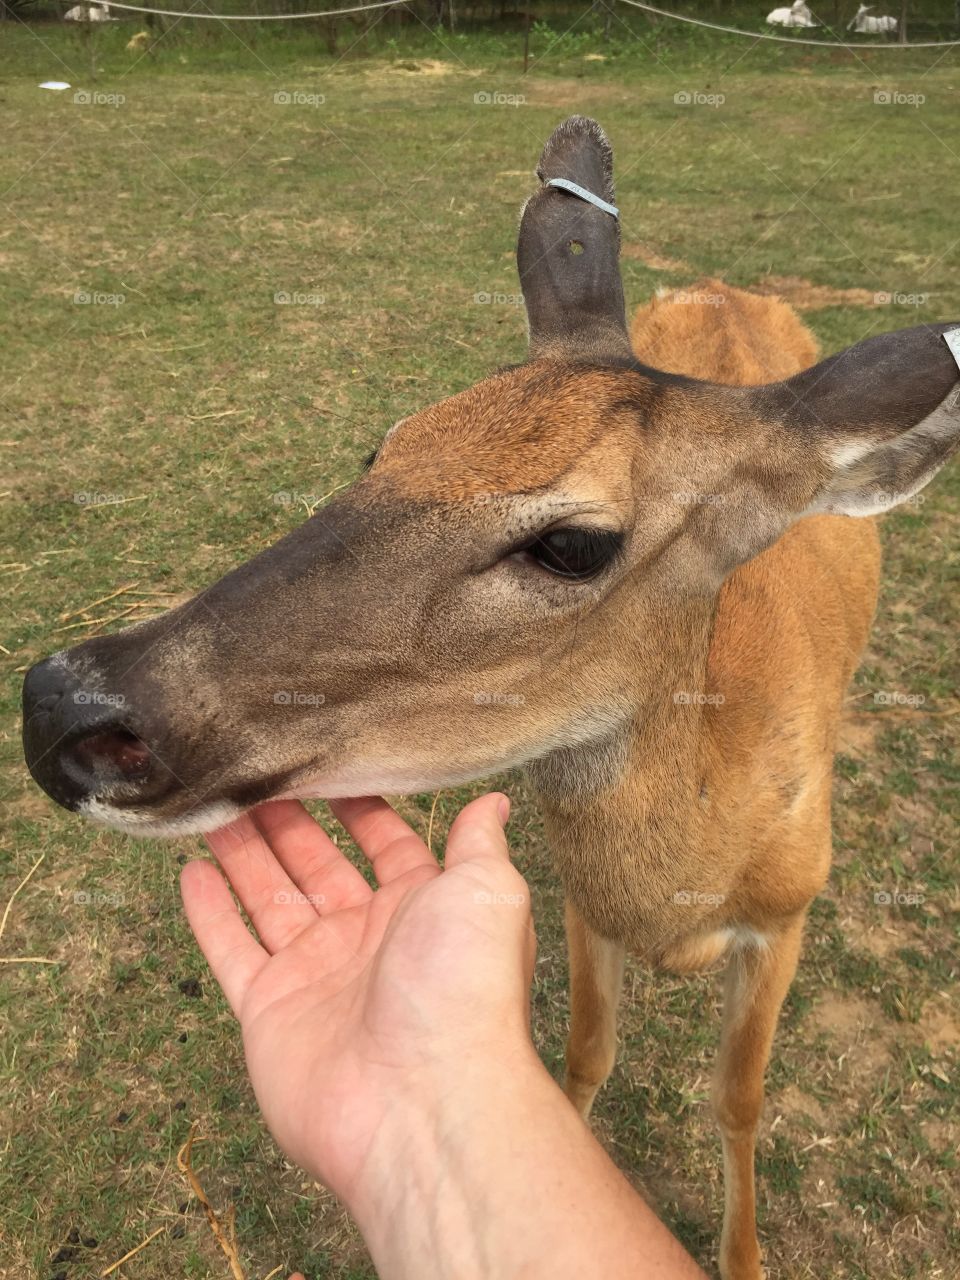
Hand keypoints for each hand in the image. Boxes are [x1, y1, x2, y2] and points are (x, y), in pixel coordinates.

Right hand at [180, 792, 534, 1202]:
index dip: (359, 807)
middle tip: (255, 775)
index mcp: (422, 908)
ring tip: (214, 804)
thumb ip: (479, 843)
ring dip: (244, 853)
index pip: (386, 845)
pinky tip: (192, 872)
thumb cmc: (465, 989)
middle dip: (289, 822)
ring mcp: (315, 975)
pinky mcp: (268, 1011)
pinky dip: (210, 913)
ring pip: (269, 898)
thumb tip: (493, 801)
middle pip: (318, 865)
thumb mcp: (488, 893)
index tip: (328, 763)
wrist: (422, 1102)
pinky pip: (232, 950)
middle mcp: (367, 939)